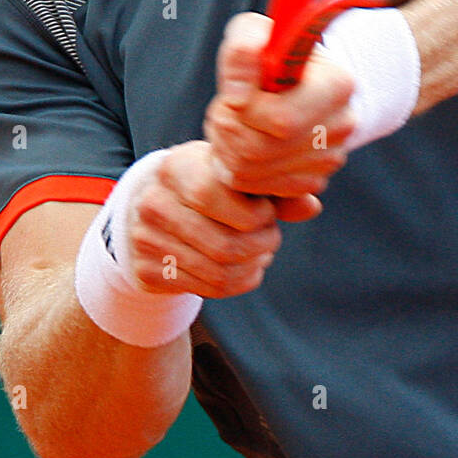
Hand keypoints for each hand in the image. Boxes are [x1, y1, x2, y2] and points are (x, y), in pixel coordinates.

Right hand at [123, 139, 282, 297]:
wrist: (155, 209)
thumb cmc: (209, 186)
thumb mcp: (236, 177)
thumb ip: (275, 190)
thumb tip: (311, 206)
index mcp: (175, 167)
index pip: (216, 196)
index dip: (255, 213)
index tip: (268, 211)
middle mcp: (153, 203)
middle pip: (224, 245)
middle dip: (262, 245)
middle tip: (272, 237)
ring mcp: (145, 240)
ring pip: (219, 272)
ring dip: (254, 266)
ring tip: (263, 253)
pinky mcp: (147, 272)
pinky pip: (208, 290)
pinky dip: (239, 282)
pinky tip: (246, 268)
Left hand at [203, 13, 355, 205]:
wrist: (299, 77)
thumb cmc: (275, 53)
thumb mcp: (255, 32)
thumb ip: (242, 49)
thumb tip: (237, 96)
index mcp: (336, 86)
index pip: (280, 120)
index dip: (241, 110)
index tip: (233, 93)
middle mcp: (341, 126)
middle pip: (259, 151)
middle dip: (227, 130)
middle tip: (223, 111)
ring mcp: (329, 159)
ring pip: (251, 174)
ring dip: (226, 149)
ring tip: (232, 123)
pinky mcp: (311, 182)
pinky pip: (257, 189)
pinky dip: (238, 169)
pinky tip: (244, 142)